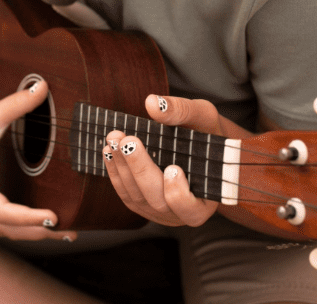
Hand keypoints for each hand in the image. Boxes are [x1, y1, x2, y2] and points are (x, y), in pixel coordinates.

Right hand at [0, 81, 75, 240]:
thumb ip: (18, 103)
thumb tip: (44, 86)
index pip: (3, 212)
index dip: (29, 218)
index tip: (54, 217)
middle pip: (5, 228)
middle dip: (37, 232)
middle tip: (69, 232)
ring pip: (1, 230)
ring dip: (29, 233)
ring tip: (59, 232)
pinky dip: (17, 227)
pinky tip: (36, 224)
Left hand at [102, 94, 231, 226]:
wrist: (200, 145)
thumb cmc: (206, 132)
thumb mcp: (202, 116)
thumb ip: (182, 111)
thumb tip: (152, 103)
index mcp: (207, 199)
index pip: (191, 208)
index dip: (179, 193)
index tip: (173, 168)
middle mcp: (184, 213)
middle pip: (158, 200)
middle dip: (140, 170)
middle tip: (128, 142)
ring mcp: (162, 212)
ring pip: (137, 198)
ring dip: (122, 168)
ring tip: (114, 139)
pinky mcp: (144, 205)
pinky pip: (127, 194)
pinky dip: (116, 173)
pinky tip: (109, 151)